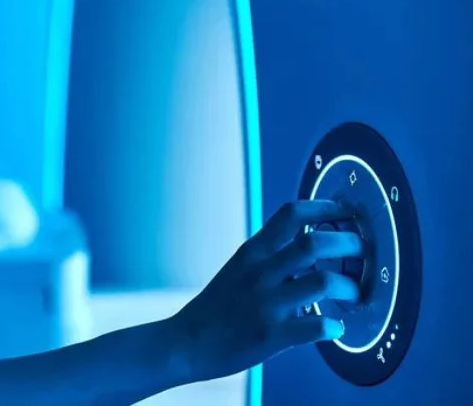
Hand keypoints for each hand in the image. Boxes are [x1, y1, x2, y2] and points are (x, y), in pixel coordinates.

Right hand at [168, 199, 363, 382]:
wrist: (186, 342)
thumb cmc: (216, 307)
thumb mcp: (238, 269)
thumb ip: (270, 256)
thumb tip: (310, 243)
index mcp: (252, 252)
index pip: (292, 214)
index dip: (326, 208)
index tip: (347, 211)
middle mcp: (260, 272)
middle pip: (315, 243)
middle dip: (349, 243)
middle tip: (363, 250)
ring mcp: (267, 303)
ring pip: (323, 282)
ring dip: (349, 286)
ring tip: (355, 292)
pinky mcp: (272, 335)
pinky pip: (316, 327)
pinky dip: (334, 327)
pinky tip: (336, 328)